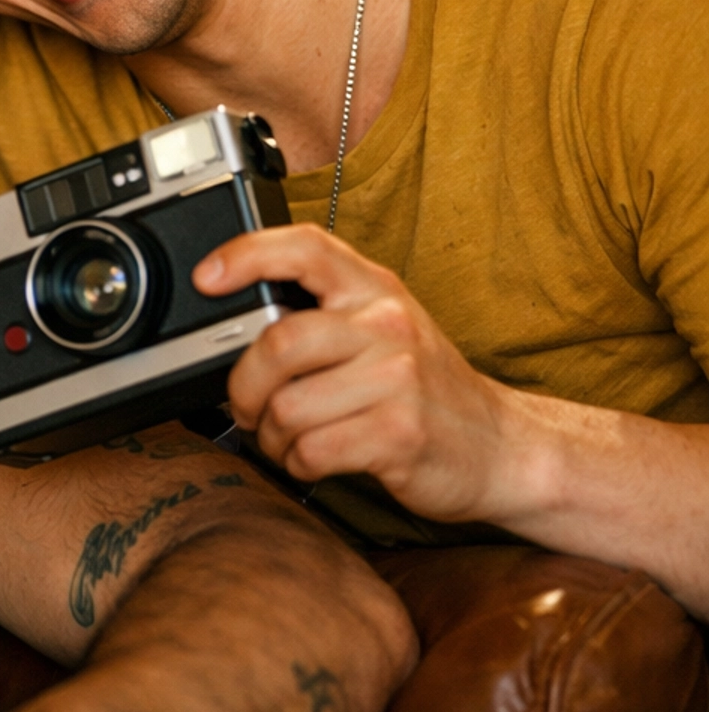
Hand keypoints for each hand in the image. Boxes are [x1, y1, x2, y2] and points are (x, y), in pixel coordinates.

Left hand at [195, 224, 511, 522]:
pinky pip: (312, 450)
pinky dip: (297, 464)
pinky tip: (313, 460)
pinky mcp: (399, 435)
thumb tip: (238, 324)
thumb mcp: (384, 331)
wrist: (505, 447)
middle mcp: (387, 325)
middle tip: (246, 408)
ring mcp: (397, 380)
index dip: (247, 254)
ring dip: (270, 436)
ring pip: (287, 407)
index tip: (207, 277)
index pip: (305, 247)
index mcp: (376, 290)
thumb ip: (325, 315)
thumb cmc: (427, 389)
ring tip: (285, 440)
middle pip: (278, 343)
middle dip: (243, 386)